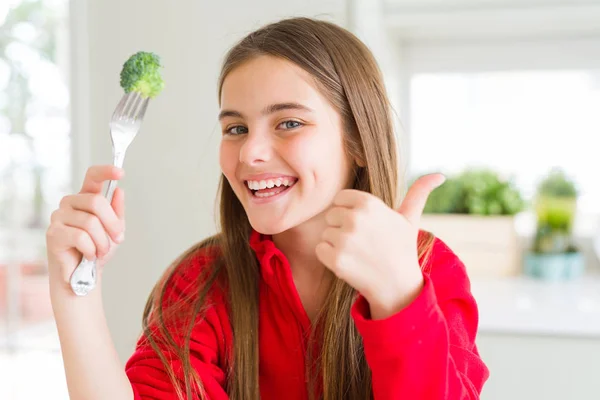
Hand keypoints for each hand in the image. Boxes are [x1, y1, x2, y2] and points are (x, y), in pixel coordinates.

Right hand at [46, 165, 125, 290]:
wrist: (83, 275)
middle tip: (118, 239)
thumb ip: (116, 211)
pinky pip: (80, 237)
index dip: (106, 172)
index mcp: (85, 198)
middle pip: (96, 201)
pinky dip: (91, 249)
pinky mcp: (53, 233)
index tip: (120, 172)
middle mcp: (70, 203)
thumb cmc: (97, 249)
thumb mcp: (114, 230)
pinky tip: (89, 255)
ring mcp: (59, 216)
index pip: (92, 177)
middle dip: (112, 224)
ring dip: (102, 242)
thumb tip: (119, 191)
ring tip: (100, 251)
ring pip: (90, 222)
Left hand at [315, 173, 444, 319]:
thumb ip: (418, 193)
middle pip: (331, 216)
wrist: (398, 287)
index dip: (349, 213)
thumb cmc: (402, 250)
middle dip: (342, 229)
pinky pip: (320, 250)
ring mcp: (345, 239)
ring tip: (358, 254)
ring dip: (336, 245)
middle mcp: (356, 218)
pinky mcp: (336, 259)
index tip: (364, 227)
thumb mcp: (410, 219)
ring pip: (325, 234)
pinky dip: (330, 258)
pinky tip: (349, 263)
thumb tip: (440, 175)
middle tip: (362, 244)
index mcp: (369, 203)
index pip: (340, 199)